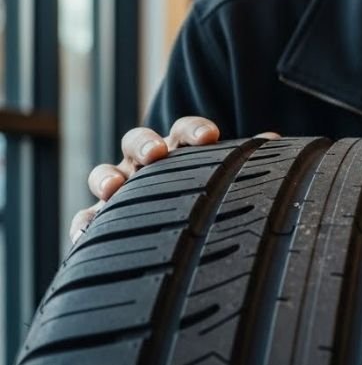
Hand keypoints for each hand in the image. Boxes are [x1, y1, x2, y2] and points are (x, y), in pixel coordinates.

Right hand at [68, 117, 280, 244]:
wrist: (176, 229)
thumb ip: (245, 162)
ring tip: (113, 189)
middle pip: (138, 142)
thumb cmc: (204, 195)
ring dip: (107, 177)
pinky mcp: (99, 220)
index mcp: (180, 150)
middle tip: (156, 153)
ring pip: (105, 173)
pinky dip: (83, 223)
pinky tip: (85, 234)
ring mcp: (120, 190)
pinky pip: (84, 219)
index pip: (185, 130)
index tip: (210, 135)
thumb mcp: (224, 178)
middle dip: (146, 144)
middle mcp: (146, 165)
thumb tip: (276, 141)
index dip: (195, 130)